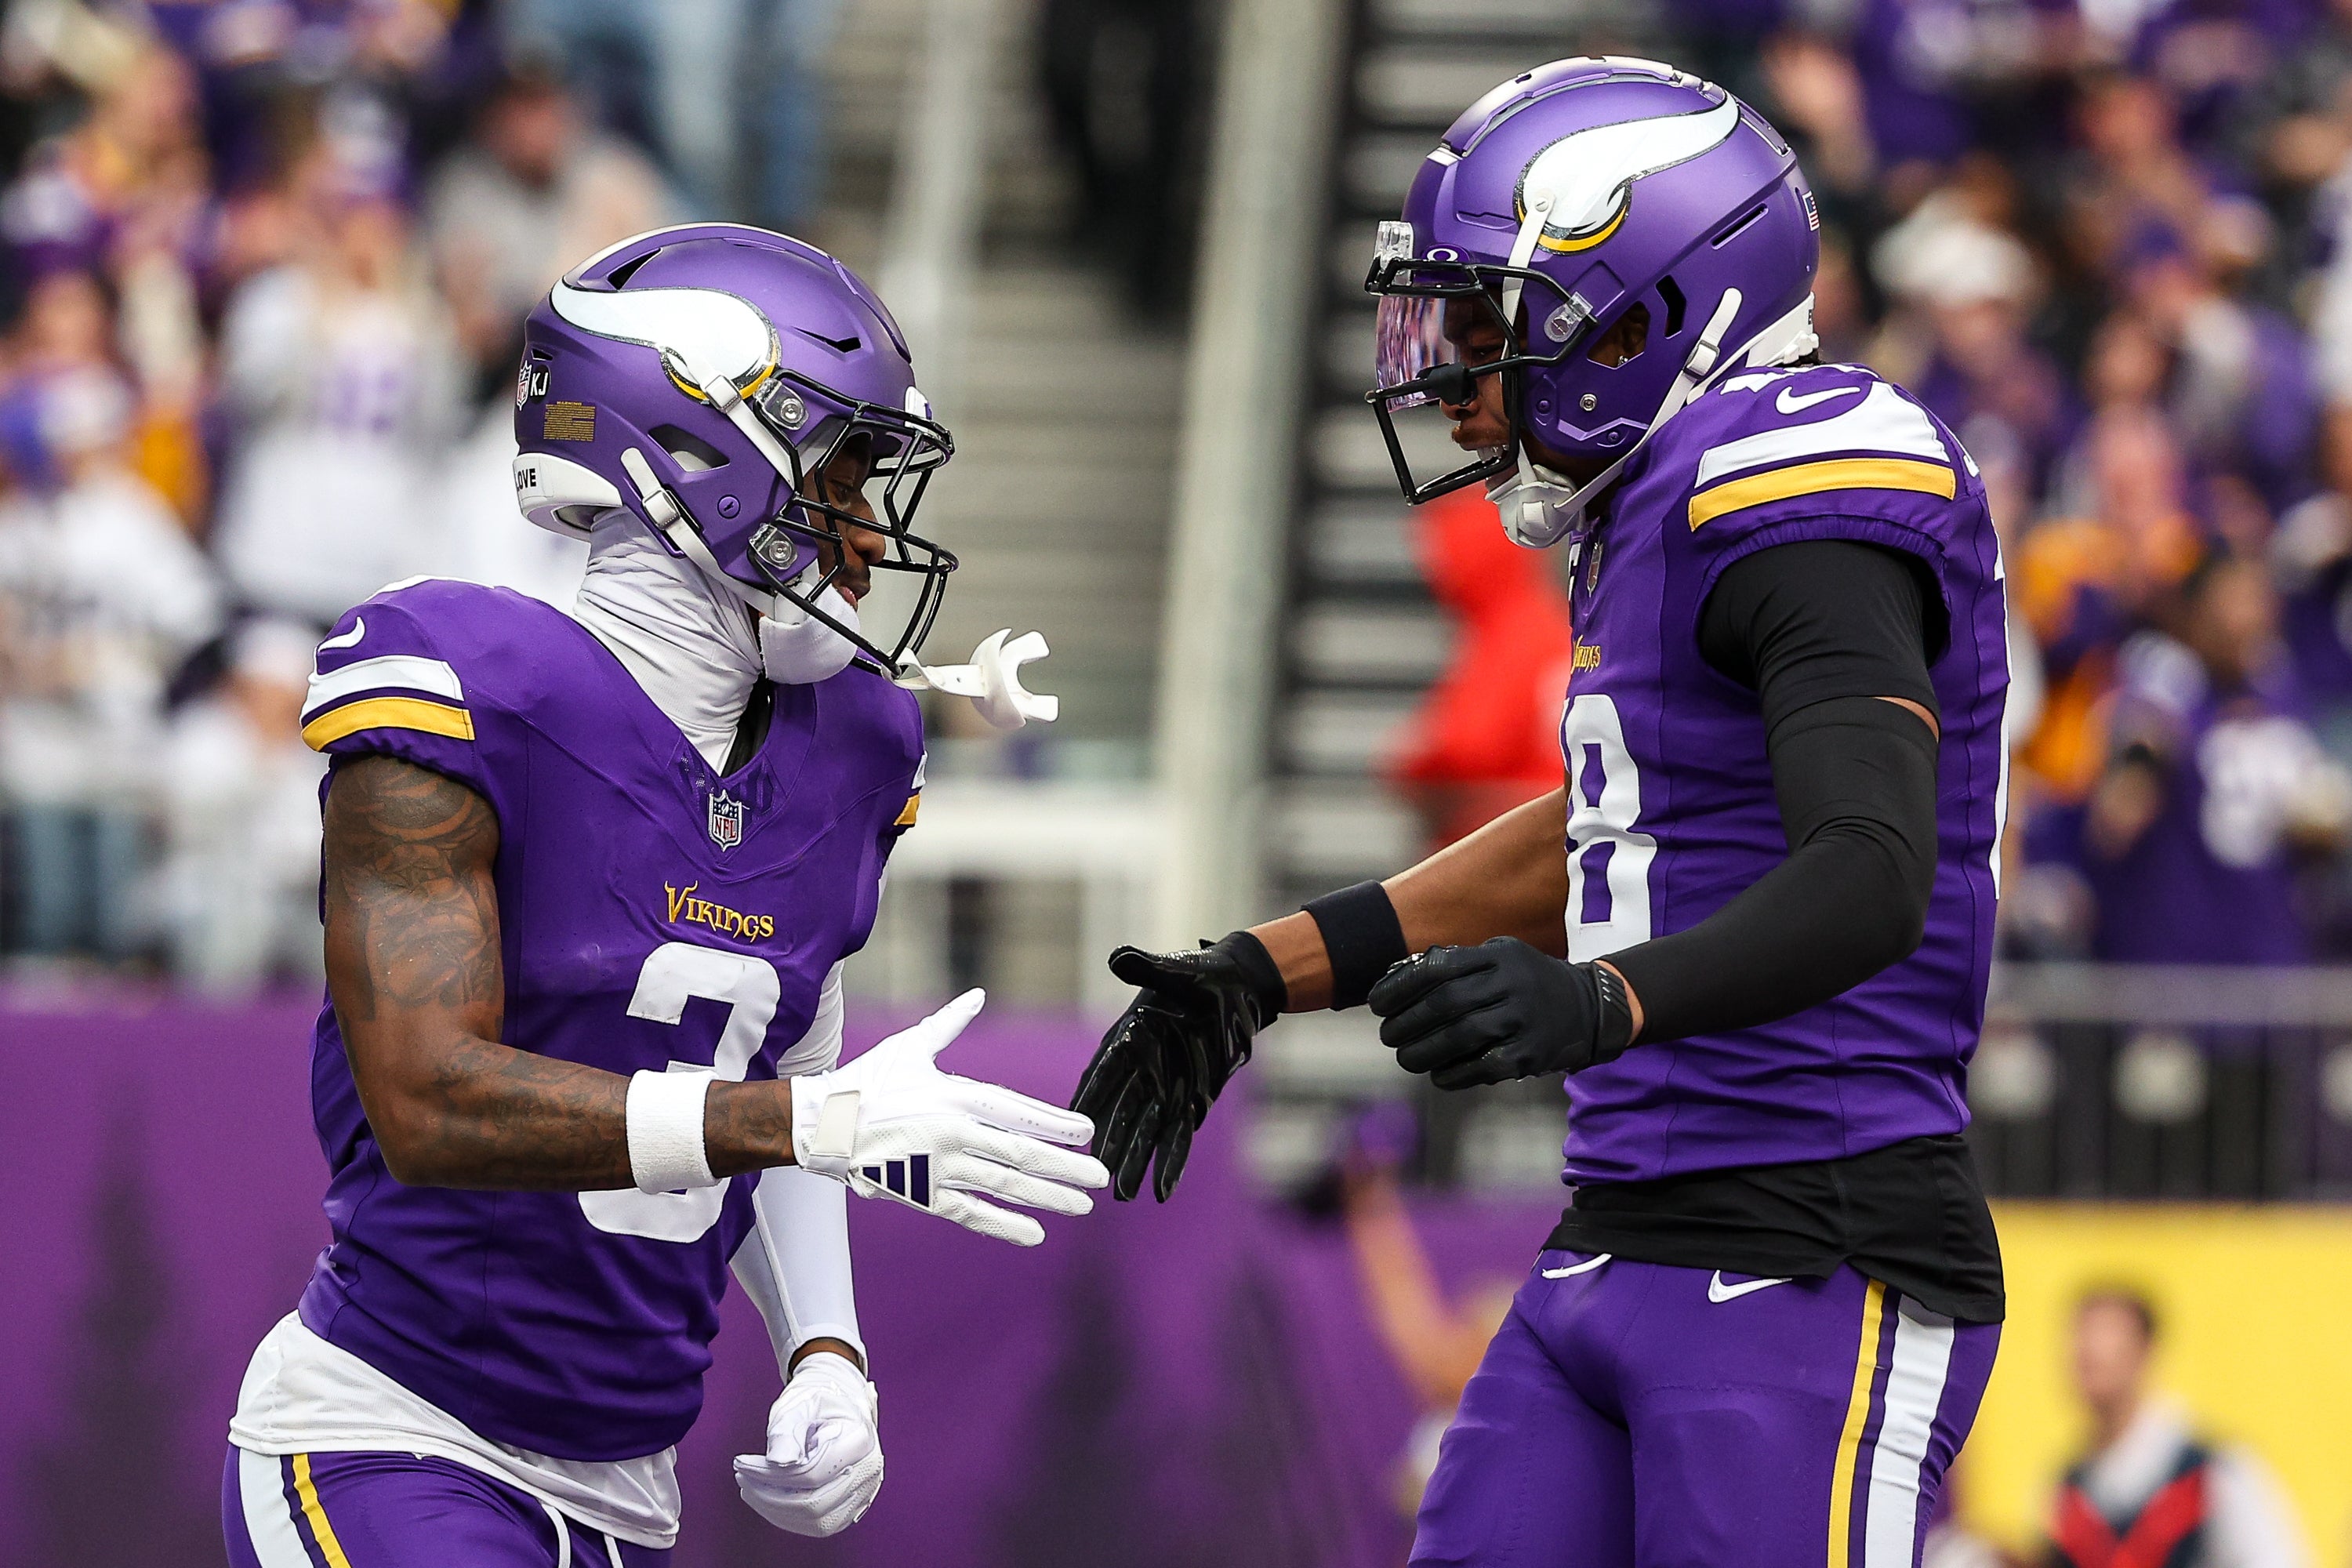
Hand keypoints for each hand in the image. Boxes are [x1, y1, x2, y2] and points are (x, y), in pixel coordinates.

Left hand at [733, 1352, 882, 1536]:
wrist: (836, 1406)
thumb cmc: (817, 1403)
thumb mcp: (798, 1406)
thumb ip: (787, 1433)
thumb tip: (777, 1462)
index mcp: (860, 1440)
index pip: (814, 1473)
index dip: (772, 1475)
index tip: (742, 1464)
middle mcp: (868, 1471)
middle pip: (815, 1503)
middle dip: (769, 1495)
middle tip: (742, 1477)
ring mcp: (863, 1493)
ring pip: (816, 1521)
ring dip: (775, 1510)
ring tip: (751, 1487)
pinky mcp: (850, 1507)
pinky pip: (818, 1525)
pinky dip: (787, 1516)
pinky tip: (767, 1497)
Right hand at [791, 990, 1107, 1245]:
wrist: (821, 1124)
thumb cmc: (866, 1081)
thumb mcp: (910, 1046)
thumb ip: (950, 1024)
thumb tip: (978, 996)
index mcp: (955, 1094)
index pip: (1019, 1111)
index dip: (1056, 1124)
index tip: (1087, 1133)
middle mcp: (954, 1131)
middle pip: (1022, 1153)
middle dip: (1066, 1167)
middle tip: (1099, 1178)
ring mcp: (939, 1166)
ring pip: (1004, 1185)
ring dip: (1048, 1196)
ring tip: (1081, 1204)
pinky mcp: (922, 1194)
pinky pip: (970, 1213)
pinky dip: (1004, 1224)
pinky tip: (1035, 1233)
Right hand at [1073, 936, 1283, 1201]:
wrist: (1241, 990)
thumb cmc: (1207, 975)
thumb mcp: (1180, 972)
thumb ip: (1149, 970)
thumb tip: (1119, 957)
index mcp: (1131, 1038)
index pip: (1104, 1072)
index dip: (1089, 1098)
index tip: (1068, 1127)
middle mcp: (1144, 1068)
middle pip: (1121, 1112)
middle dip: (1108, 1144)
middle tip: (1091, 1175)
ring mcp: (1167, 1088)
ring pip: (1146, 1133)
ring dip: (1134, 1163)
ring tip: (1119, 1196)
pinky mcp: (1192, 1101)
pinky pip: (1179, 1138)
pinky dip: (1171, 1163)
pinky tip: (1161, 1192)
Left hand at [1369, 939, 1634, 1088]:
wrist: (1589, 1007)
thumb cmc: (1526, 982)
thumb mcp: (1499, 957)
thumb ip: (1454, 963)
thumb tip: (1393, 976)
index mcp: (1499, 956)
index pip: (1437, 968)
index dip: (1400, 987)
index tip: (1376, 1003)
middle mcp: (1513, 984)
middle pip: (1445, 1003)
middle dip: (1406, 1022)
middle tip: (1387, 1034)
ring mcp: (1525, 1019)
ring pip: (1461, 1036)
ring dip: (1423, 1051)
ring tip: (1405, 1057)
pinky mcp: (1532, 1054)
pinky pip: (1483, 1066)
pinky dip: (1454, 1073)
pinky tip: (1437, 1074)